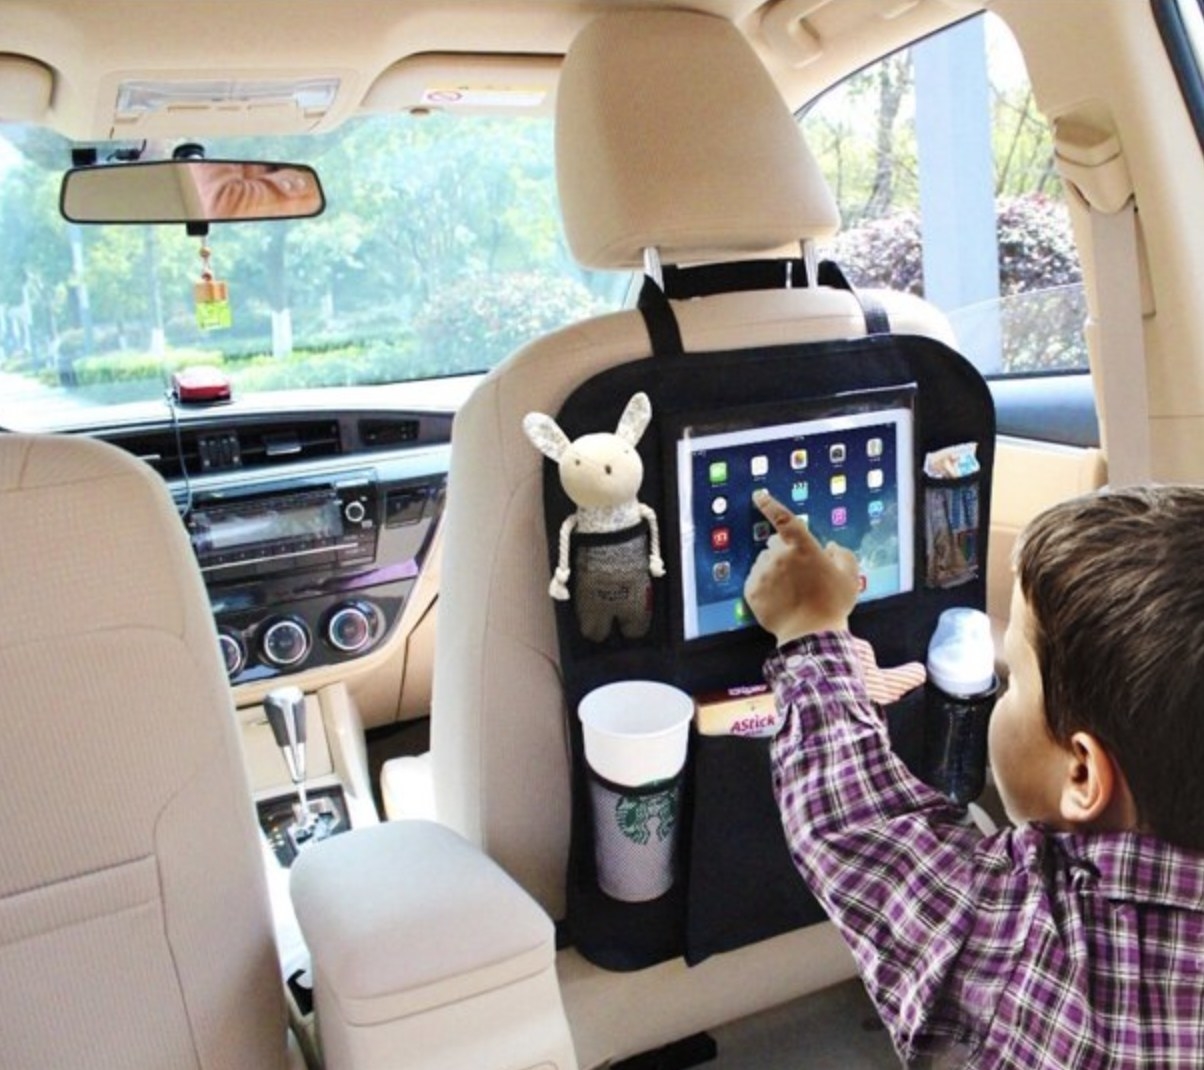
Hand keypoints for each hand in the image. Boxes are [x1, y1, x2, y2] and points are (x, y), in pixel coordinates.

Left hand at [743, 489, 860, 644]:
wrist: (811, 635)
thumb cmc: (833, 605)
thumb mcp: (850, 577)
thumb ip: (842, 555)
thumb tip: (831, 548)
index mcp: (803, 547)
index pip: (783, 518)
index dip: (770, 504)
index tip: (759, 495)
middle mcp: (779, 555)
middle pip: (776, 545)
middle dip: (785, 553)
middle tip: (799, 575)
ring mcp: (763, 572)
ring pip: (765, 563)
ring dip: (774, 570)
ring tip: (791, 592)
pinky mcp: (752, 590)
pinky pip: (756, 581)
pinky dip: (765, 587)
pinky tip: (780, 600)